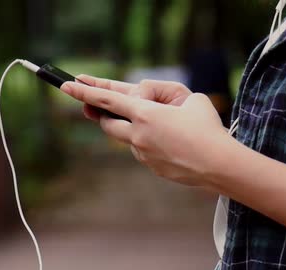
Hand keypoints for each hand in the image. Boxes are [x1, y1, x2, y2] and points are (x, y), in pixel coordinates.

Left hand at [61, 76, 228, 185]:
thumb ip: (165, 95)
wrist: (219, 164)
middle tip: (99, 108)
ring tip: (164, 126)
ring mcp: (143, 155)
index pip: (107, 100)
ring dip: (135, 129)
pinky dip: (150, 143)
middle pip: (108, 123)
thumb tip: (148, 104)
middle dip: (103, 115)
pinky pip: (143, 152)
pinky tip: (173, 143)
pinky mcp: (151, 168)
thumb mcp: (190, 98)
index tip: (66, 86)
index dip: (84, 92)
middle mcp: (138, 135)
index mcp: (145, 114)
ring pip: (128, 138)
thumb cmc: (207, 128)